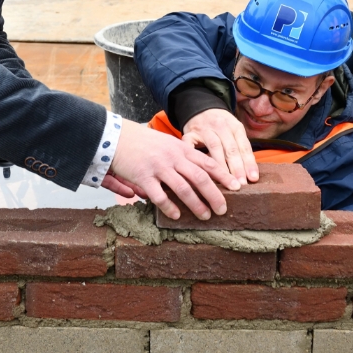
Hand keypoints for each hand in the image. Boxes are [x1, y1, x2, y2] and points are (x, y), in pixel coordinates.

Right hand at [106, 118, 238, 220]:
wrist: (116, 136)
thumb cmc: (142, 142)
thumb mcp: (166, 144)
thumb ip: (182, 156)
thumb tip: (198, 173)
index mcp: (181, 148)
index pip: (207, 163)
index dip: (223, 176)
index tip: (236, 187)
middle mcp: (173, 157)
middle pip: (200, 178)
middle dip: (215, 195)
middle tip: (223, 210)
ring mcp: (158, 167)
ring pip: (184, 189)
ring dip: (197, 205)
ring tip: (205, 216)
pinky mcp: (143, 177)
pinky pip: (160, 196)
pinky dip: (170, 207)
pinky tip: (176, 215)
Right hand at [182, 109, 257, 184]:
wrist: (200, 107)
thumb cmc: (220, 126)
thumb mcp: (233, 130)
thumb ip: (240, 148)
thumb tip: (250, 175)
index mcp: (234, 126)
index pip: (244, 146)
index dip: (249, 163)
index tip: (252, 178)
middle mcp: (220, 125)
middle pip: (230, 148)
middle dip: (236, 167)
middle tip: (240, 184)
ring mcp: (204, 129)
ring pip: (214, 147)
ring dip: (221, 165)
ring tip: (225, 181)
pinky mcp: (189, 133)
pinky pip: (191, 145)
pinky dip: (193, 155)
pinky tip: (197, 169)